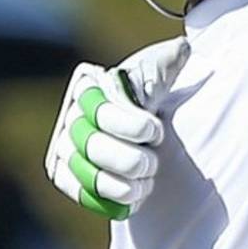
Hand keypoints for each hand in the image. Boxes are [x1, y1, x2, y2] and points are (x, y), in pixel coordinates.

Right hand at [42, 37, 189, 218]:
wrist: (145, 123)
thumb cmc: (150, 93)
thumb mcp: (158, 74)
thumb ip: (167, 64)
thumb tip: (183, 50)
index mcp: (89, 88)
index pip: (103, 111)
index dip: (134, 126)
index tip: (156, 130)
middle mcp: (71, 117)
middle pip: (92, 147)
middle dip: (132, 159)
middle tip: (154, 161)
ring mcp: (65, 147)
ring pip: (87, 173)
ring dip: (123, 184)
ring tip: (147, 181)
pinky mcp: (65, 175)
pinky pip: (79, 193)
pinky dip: (108, 199)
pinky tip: (134, 197)